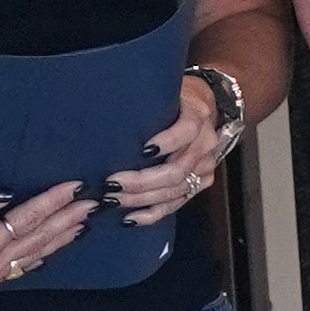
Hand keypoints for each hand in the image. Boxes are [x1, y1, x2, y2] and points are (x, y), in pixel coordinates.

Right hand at [0, 182, 92, 298]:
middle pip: (38, 240)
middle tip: (93, 204)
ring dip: (58, 240)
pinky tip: (49, 250)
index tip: (76, 186)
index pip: (28, 218)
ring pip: (31, 258)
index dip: (54, 201)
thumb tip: (8, 194)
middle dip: (67, 220)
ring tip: (81, 224)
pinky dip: (37, 258)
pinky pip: (16, 272)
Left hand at [109, 75, 238, 227]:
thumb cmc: (175, 100)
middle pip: (177, 170)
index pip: (186, 131)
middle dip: (142, 181)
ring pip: (175, 190)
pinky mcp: (200, 183)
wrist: (203, 107)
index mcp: (197, 116)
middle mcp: (205, 144)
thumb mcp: (165, 93)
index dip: (166, 142)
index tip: (141, 150)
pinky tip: (130, 217)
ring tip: (114, 200)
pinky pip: (176, 204)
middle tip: (112, 184)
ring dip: (142, 199)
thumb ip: (147, 104)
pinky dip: (152, 213)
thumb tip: (105, 113)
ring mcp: (205, 166)